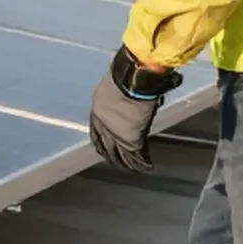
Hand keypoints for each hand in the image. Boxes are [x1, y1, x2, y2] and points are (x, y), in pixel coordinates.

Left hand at [88, 45, 179, 172]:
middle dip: (111, 155)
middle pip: (105, 145)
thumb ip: (119, 96)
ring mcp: (115, 133)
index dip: (102, 139)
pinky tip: (147, 166)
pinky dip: (142, 162)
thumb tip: (130, 93)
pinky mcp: (130, 139)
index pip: (96, 130)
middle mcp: (102, 123)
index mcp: (97, 108)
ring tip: (133, 168)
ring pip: (120, 154)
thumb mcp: (116, 85)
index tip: (104, 146)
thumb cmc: (127, 75)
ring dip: (128, 163)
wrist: (131, 78)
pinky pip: (136, 155)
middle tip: (117, 162)